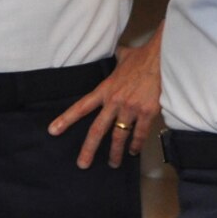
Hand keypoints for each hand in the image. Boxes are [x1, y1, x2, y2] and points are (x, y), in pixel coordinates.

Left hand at [48, 30, 161, 167]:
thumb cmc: (144, 56)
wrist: (163, 58)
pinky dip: (136, 145)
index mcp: (105, 90)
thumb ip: (118, 59)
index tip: (53, 130)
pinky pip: (140, 134)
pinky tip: (134, 151)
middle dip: (88, 149)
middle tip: (82, 164)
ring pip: (118, 136)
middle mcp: (114, 102)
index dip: (66, 119)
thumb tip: (119, 53)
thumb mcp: (124, 56)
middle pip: (97, 130)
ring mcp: (130, 108)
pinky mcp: (147, 112)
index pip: (81, 107)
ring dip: (115, 152)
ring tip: (113, 163)